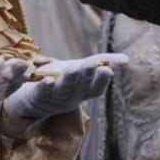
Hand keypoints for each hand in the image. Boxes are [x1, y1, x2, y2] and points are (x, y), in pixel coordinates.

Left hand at [3, 53, 128, 120]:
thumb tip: (127, 60)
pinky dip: (45, 87)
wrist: (32, 99)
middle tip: (91, 65)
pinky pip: (42, 93)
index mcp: (82, 92)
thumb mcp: (81, 71)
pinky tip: (48, 80)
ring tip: (74, 68)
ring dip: (69, 79)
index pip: (95, 89)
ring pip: (63, 90)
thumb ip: (101, 63)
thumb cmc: (61, 81)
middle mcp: (71, 97)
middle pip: (80, 88)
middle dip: (86, 76)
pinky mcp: (36, 96)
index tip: (108, 70)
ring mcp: (54, 98)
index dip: (101, 81)